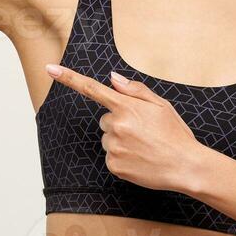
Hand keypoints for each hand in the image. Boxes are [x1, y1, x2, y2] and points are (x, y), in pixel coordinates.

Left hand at [45, 64, 205, 193]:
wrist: (186, 166)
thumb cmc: (175, 134)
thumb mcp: (161, 105)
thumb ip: (135, 90)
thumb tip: (112, 79)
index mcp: (127, 106)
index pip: (92, 88)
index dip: (68, 78)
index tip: (49, 69)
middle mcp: (116, 125)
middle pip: (105, 120)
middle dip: (120, 123)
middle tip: (144, 132)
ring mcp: (113, 147)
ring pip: (107, 139)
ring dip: (121, 141)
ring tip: (144, 147)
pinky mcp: (114, 166)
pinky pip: (111, 157)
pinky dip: (122, 157)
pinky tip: (140, 159)